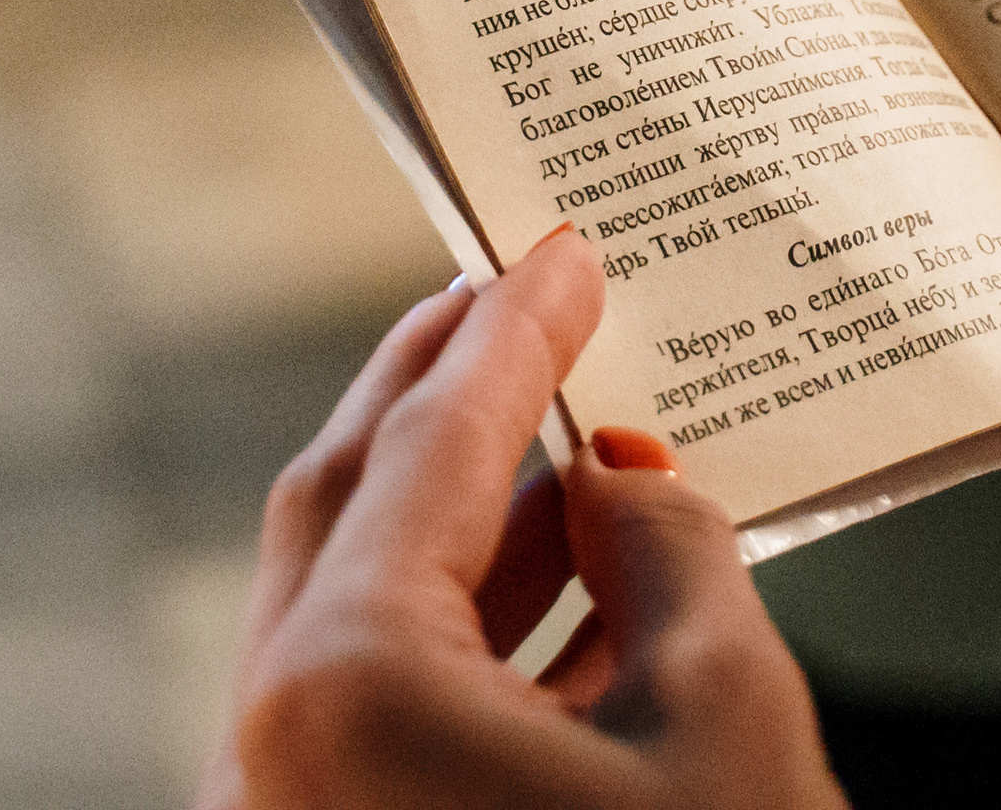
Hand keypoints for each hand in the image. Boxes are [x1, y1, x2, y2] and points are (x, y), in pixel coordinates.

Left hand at [204, 225, 841, 809]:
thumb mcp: (726, 715)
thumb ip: (668, 553)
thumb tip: (625, 485)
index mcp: (344, 685)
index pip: (435, 445)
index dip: (518, 330)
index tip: (566, 250)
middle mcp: (274, 751)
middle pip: (354, 502)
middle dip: (444, 387)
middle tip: (512, 292)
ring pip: (364, 615)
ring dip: (468, 516)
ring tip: (565, 430)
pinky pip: (385, 713)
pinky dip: (473, 634)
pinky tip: (577, 585)